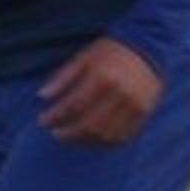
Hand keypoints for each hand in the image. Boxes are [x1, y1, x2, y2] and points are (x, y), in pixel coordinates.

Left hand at [39, 36, 162, 143]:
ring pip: (105, 135)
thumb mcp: (84, 58)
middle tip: (55, 134)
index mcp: (102, 77)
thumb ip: (63, 77)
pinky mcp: (144, 114)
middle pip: (89, 125)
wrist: (148, 48)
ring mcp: (134, 107)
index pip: (74, 105)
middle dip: (68, 133)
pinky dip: (104, 142)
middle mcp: (120, 94)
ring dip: (84, 141)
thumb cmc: (110, 52)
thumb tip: (41, 96)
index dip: (55, 116)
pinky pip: (122, 137)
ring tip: (72, 137)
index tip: (42, 121)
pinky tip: (92, 139)